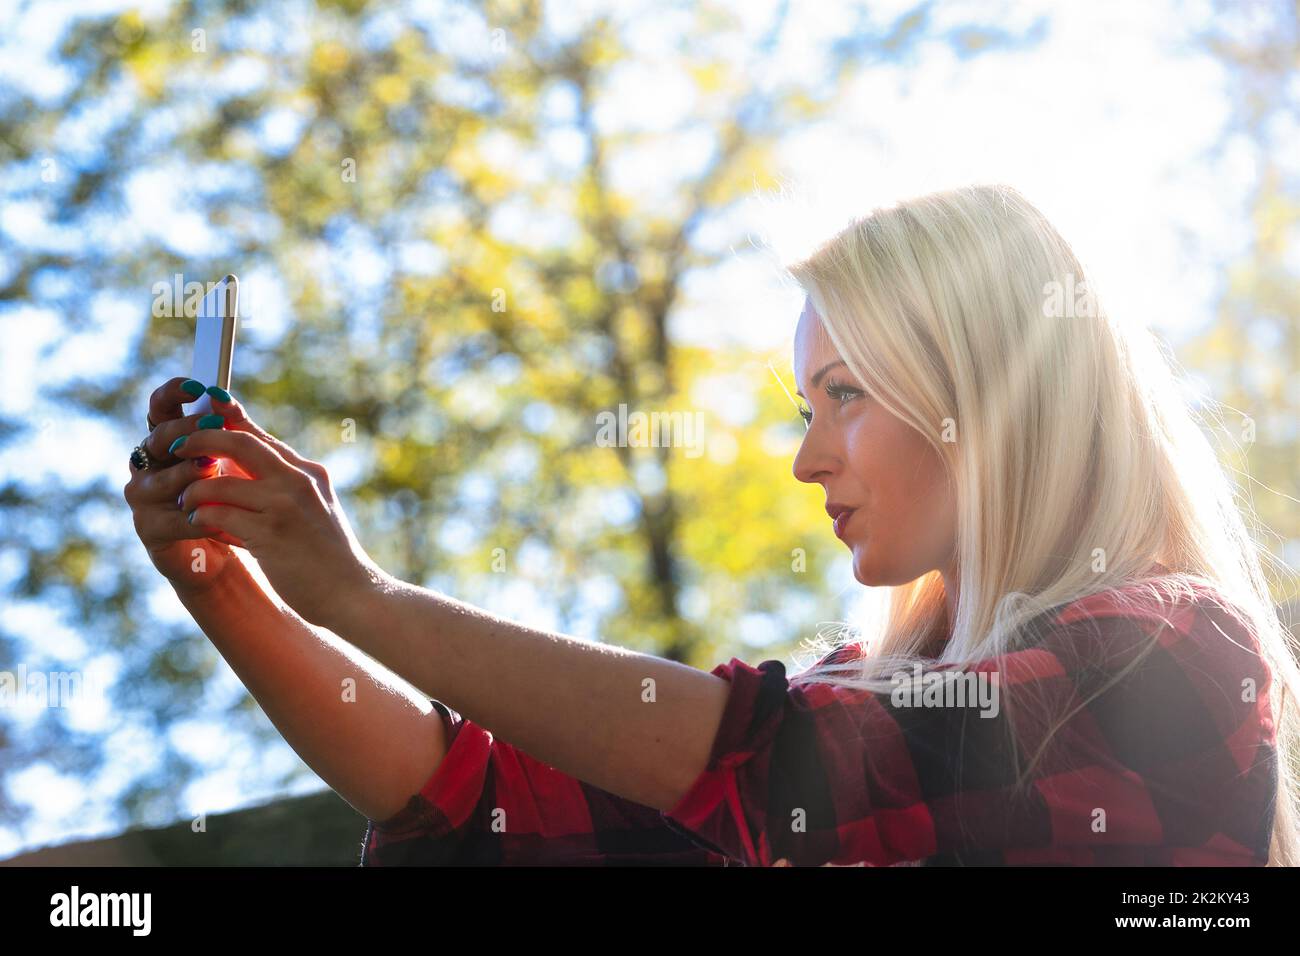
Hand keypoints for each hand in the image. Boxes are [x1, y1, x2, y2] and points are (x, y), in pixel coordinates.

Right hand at [124, 377, 241, 595]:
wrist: (235, 549)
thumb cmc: (235, 498)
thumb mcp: (240, 461)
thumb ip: (232, 431)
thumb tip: (224, 398)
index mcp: (170, 440)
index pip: (162, 408)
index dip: (173, 394)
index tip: (197, 386)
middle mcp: (150, 464)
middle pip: (158, 439)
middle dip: (186, 431)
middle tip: (213, 426)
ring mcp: (145, 497)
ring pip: (161, 479)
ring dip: (187, 473)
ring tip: (212, 469)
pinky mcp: (151, 529)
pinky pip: (171, 519)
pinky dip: (196, 515)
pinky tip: (217, 514)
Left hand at [167, 390, 386, 629]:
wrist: (352, 593)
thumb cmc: (327, 557)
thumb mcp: (311, 510)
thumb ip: (280, 488)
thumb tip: (232, 470)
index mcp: (308, 472)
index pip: (258, 435)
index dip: (222, 423)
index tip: (195, 426)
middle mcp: (298, 481)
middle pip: (238, 441)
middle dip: (199, 440)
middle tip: (175, 449)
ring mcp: (285, 506)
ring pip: (220, 480)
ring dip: (195, 490)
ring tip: (187, 502)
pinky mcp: (270, 534)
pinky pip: (218, 514)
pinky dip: (201, 517)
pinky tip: (198, 524)